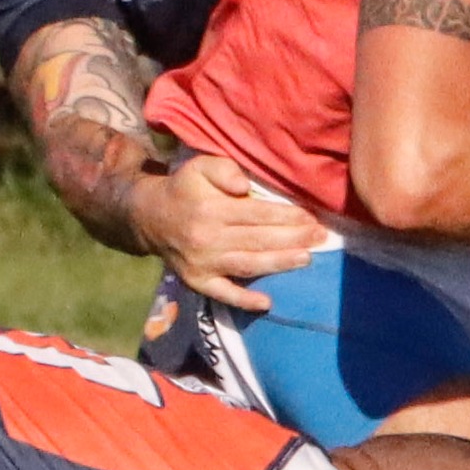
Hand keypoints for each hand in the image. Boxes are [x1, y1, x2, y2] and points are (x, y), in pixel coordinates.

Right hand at [133, 154, 325, 309]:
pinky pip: (223, 293)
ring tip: (306, 259)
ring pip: (248, 265)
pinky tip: (267, 302)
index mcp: (212, 209)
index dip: (287, 216)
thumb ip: (223, 169)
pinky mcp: (198, 282)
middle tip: (321, 237)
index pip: (258, 214)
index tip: (311, 217)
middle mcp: (208, 238)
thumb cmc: (184, 189)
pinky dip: (244, 300)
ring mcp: (203, 263)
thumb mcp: (199, 166)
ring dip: (279, 264)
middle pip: (259, 240)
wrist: (148, 217)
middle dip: (293, 238)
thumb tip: (244, 186)